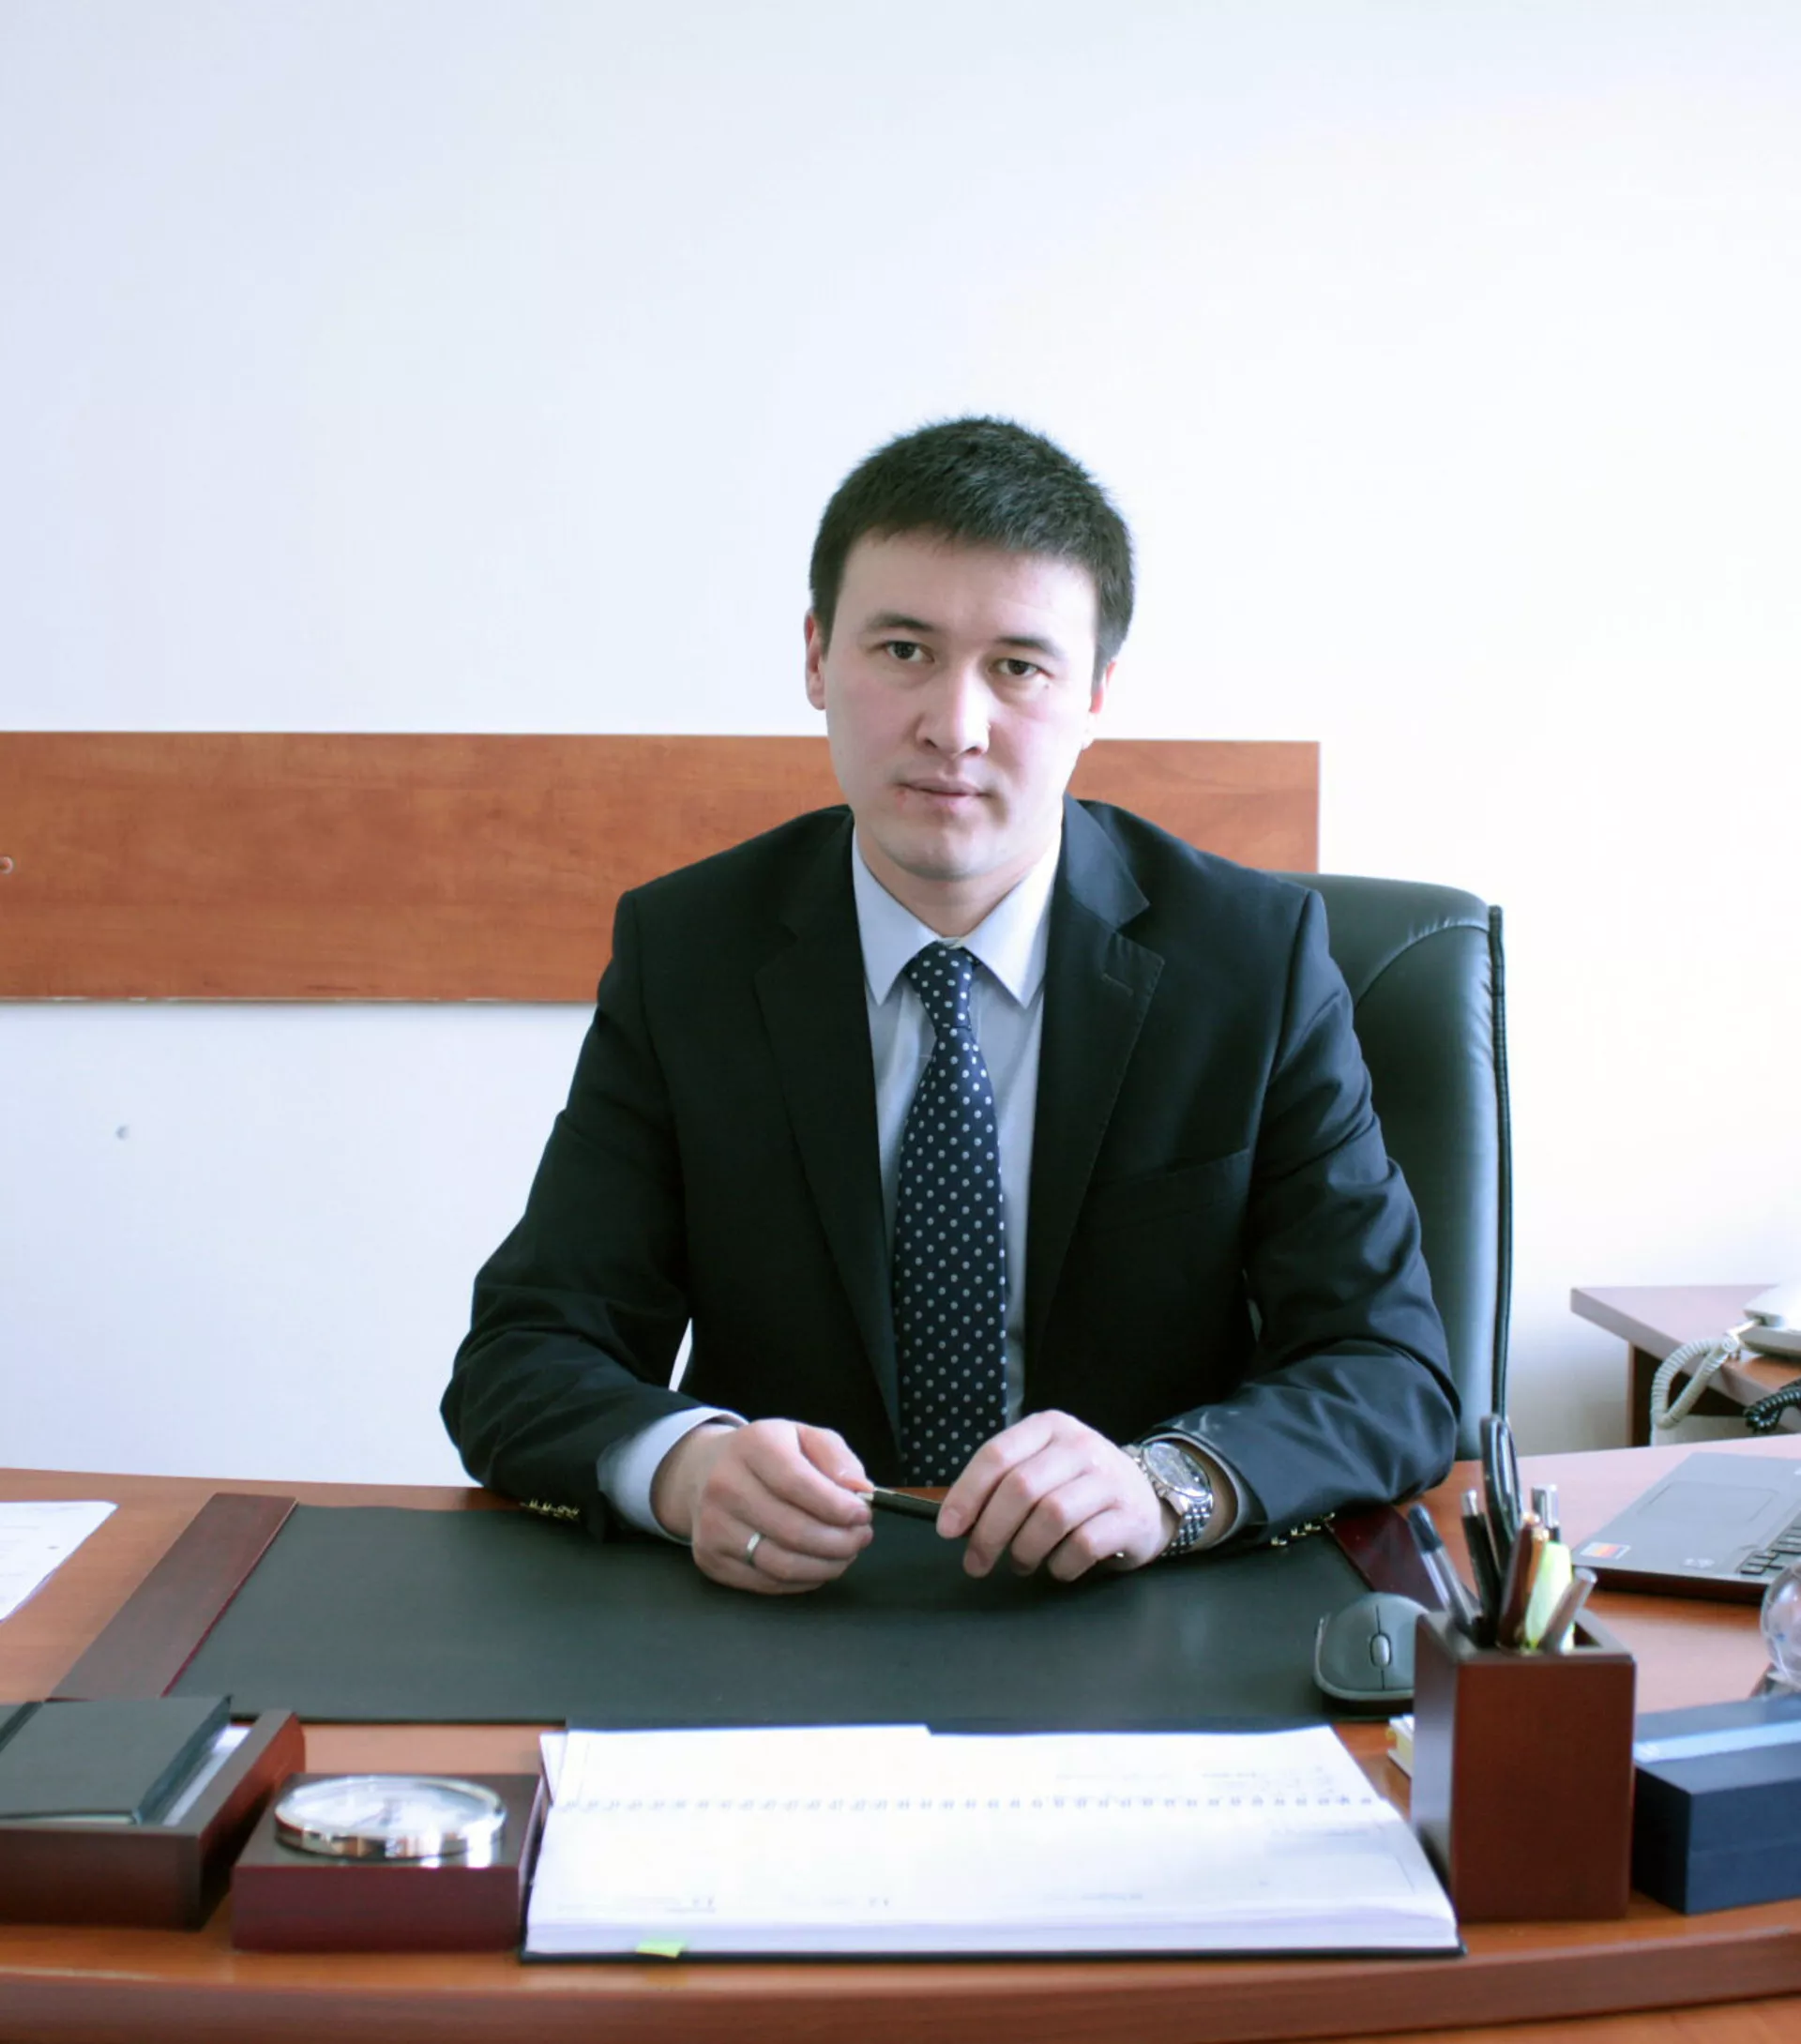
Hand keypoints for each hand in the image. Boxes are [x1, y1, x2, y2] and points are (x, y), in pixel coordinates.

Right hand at [652, 1419, 873, 1595]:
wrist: (705, 1470)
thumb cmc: (767, 1455)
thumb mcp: (804, 1437)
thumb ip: (837, 1458)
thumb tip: (860, 1490)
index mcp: (753, 1446)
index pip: (797, 1484)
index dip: (836, 1506)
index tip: (863, 1515)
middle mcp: (725, 1485)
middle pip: (792, 1530)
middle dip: (839, 1541)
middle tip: (861, 1537)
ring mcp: (713, 1526)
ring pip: (781, 1564)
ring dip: (826, 1566)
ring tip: (846, 1553)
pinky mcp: (711, 1559)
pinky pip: (767, 1582)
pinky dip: (803, 1580)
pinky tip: (818, 1564)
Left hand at [935, 1411, 1172, 1581]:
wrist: (1145, 1496)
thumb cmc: (1077, 1485)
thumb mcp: (1041, 1466)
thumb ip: (1002, 1483)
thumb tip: (956, 1522)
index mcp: (1049, 1427)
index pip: (997, 1455)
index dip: (966, 1494)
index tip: (948, 1530)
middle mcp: (1080, 1446)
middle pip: (1021, 1489)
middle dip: (989, 1533)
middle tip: (976, 1563)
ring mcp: (1109, 1479)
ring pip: (1051, 1517)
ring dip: (1025, 1550)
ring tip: (1020, 1563)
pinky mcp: (1129, 1515)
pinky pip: (1082, 1546)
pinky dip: (1060, 1564)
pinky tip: (1057, 1566)